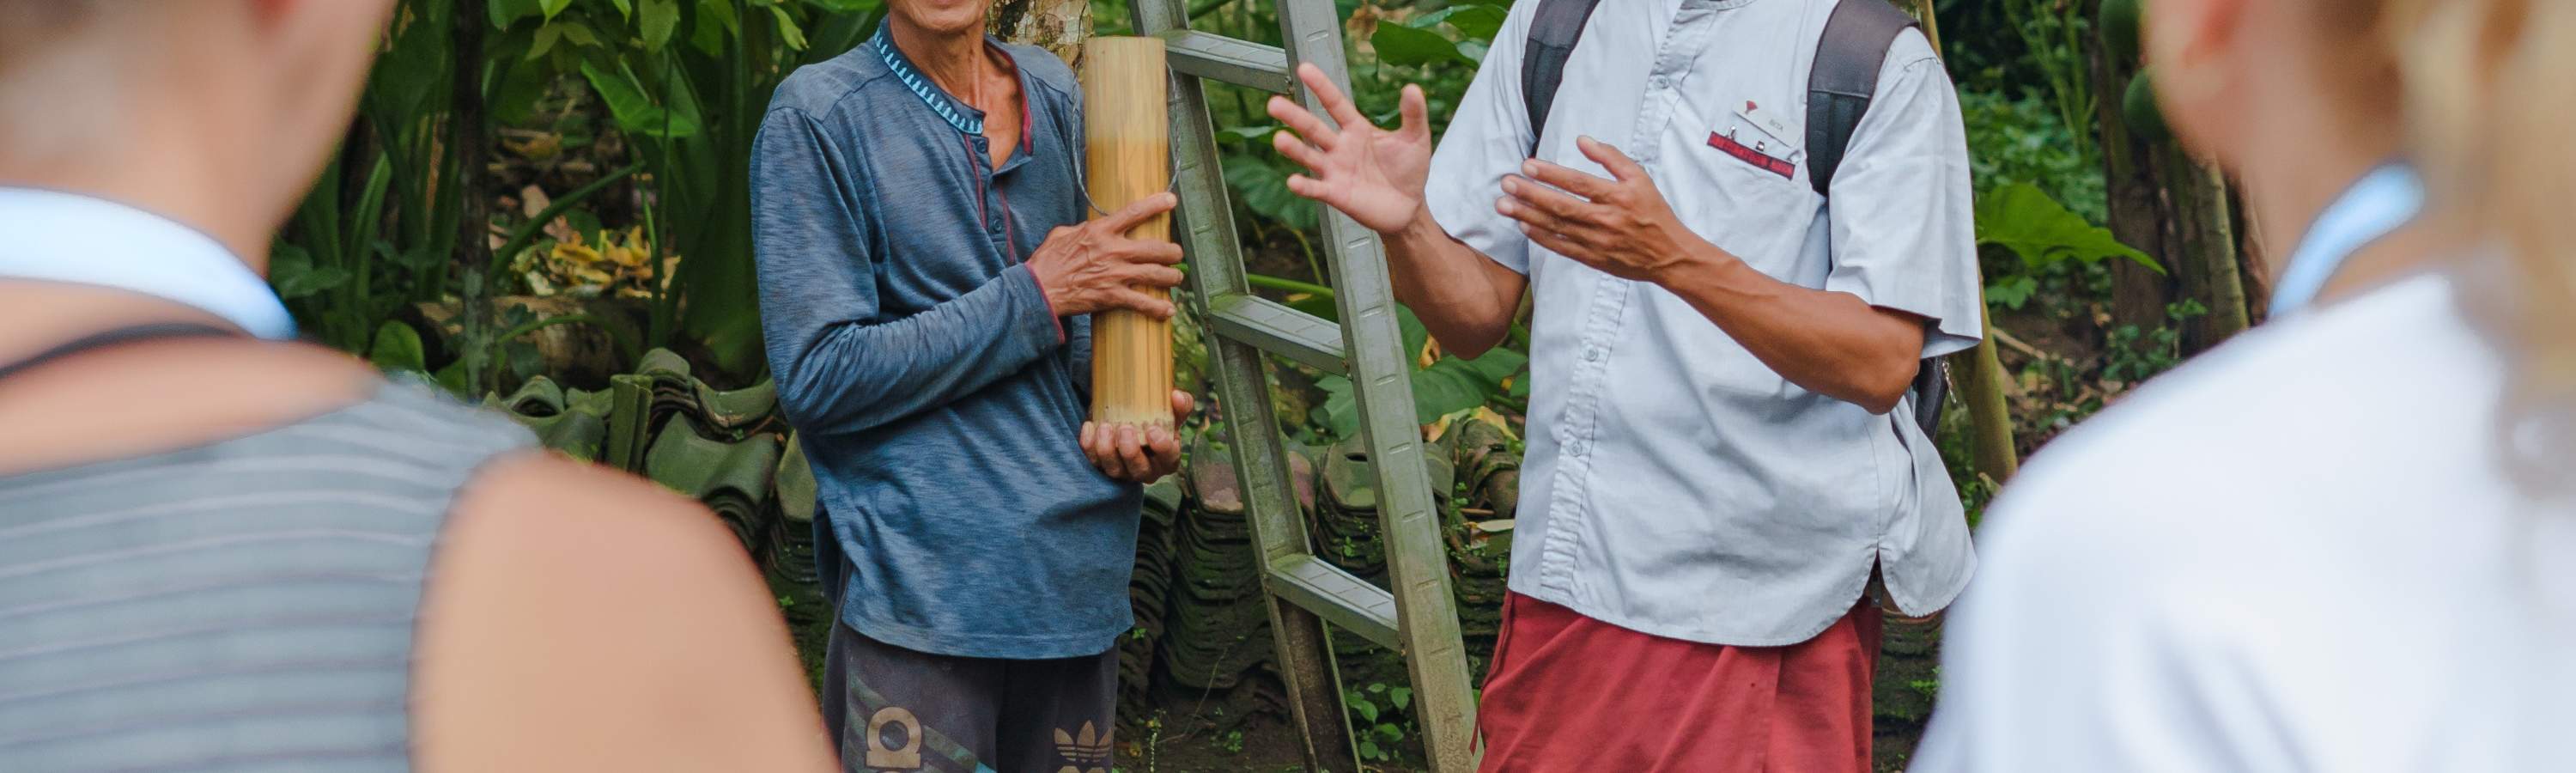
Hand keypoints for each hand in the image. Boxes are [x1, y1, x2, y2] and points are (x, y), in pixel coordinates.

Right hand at [1027, 192, 1186, 318]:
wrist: (1039, 290)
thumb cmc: (1047, 261)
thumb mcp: (1062, 234)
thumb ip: (1082, 229)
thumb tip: (1092, 228)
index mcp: (1100, 231)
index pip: (1135, 212)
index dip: (1156, 204)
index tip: (1171, 200)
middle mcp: (1113, 251)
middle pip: (1155, 248)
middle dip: (1172, 252)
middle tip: (1177, 253)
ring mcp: (1115, 275)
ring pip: (1155, 274)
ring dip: (1171, 277)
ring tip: (1176, 278)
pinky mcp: (1112, 297)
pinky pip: (1142, 303)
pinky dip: (1158, 308)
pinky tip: (1168, 311)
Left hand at [1081, 389, 1195, 482]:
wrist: (1130, 420)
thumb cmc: (1156, 420)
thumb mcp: (1171, 413)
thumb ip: (1180, 405)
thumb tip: (1176, 396)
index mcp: (1166, 459)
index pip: (1169, 459)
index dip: (1162, 447)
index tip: (1153, 429)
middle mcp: (1145, 470)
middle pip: (1139, 470)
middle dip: (1131, 452)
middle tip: (1125, 428)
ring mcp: (1122, 471)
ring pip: (1114, 469)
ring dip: (1107, 449)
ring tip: (1105, 426)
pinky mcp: (1101, 466)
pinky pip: (1093, 462)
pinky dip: (1089, 446)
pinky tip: (1090, 426)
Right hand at [1267, 64, 1433, 233]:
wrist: (1409, 208)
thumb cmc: (1409, 171)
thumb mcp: (1415, 138)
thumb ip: (1413, 114)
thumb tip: (1413, 88)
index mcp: (1357, 129)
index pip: (1335, 103)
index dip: (1321, 87)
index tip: (1304, 68)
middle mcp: (1340, 147)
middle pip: (1313, 128)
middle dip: (1294, 116)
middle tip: (1273, 103)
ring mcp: (1335, 171)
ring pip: (1309, 156)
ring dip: (1294, 149)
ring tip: (1279, 139)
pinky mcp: (1336, 194)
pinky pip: (1317, 189)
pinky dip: (1305, 186)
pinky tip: (1293, 181)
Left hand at [1497, 136, 1717, 283]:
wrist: (1669, 255)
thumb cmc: (1653, 212)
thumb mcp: (1640, 178)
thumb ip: (1611, 157)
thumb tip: (1582, 140)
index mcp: (1618, 196)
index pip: (1578, 183)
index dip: (1551, 174)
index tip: (1527, 165)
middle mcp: (1606, 219)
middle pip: (1562, 205)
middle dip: (1530, 194)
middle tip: (1506, 183)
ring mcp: (1598, 241)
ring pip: (1557, 227)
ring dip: (1527, 215)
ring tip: (1504, 205)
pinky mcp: (1593, 258)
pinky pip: (1561, 247)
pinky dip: (1541, 237)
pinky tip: (1523, 226)